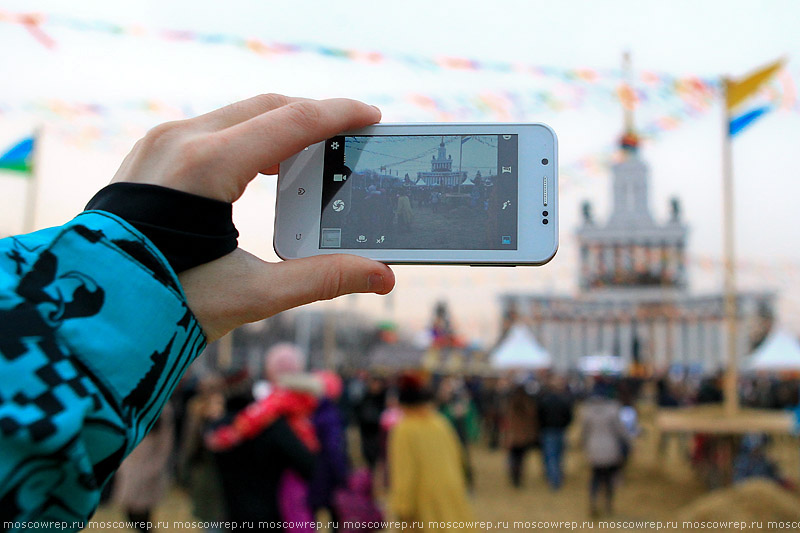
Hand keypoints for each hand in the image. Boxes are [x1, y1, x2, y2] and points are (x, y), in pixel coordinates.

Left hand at [112, 94, 394, 340]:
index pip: (290, 122)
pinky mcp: (150, 155)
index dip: (339, 116)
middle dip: (315, 117)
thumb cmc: (162, 303)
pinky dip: (249, 138)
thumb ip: (322, 279)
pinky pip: (212, 129)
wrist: (91, 312)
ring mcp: (159, 143)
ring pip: (238, 115)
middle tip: (352, 134)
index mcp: (205, 166)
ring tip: (317, 155)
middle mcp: (179, 141)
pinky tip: (267, 169)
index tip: (372, 117)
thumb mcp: (250, 294)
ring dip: (282, 127)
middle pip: (267, 108)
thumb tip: (381, 276)